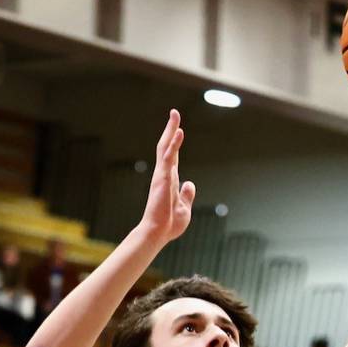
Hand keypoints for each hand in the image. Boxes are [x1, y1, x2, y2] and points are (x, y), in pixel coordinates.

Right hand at [141, 110, 195, 244]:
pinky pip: (168, 157)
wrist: (158, 233)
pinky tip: (179, 132)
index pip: (172, 156)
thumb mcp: (184, 208)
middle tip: (174, 113)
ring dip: (171, 130)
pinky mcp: (162, 179)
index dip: (175, 142)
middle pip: (167, 146)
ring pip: (166, 147)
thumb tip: (189, 183)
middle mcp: (164, 174)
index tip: (178, 128)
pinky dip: (174, 144)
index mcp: (169, 180)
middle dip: (171, 129)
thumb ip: (187, 195)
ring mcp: (162, 175)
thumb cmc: (169, 225)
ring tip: (175, 115)